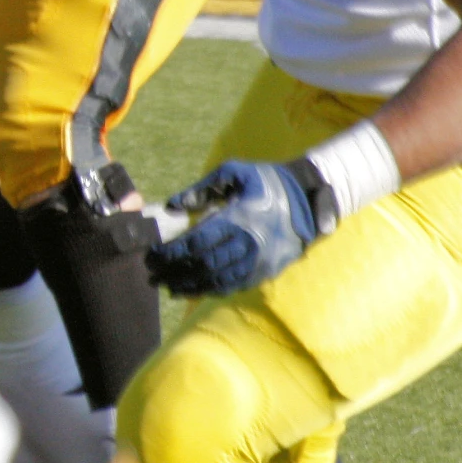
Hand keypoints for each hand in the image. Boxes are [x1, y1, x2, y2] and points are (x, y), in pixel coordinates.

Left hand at [147, 160, 321, 294]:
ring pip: (221, 280)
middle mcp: (250, 242)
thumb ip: (202, 188)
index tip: (154, 255)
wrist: (308, 198)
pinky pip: (237, 285)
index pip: (199, 241)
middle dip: (177, 272)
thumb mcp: (234, 172)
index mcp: (239, 217)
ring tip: (170, 288)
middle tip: (154, 276)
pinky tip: (196, 289)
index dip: (173, 251)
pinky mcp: (267, 270)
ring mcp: (260, 260)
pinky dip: (214, 290)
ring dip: (193, 286)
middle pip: (206, 264)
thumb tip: (173, 204)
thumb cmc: (265, 180)